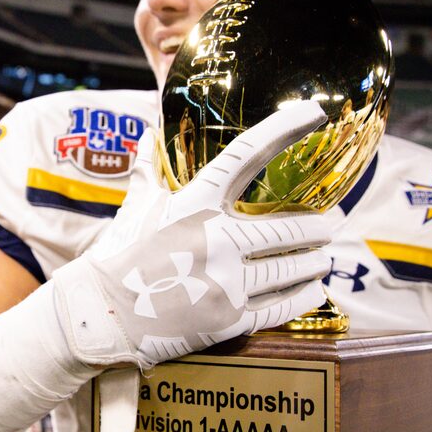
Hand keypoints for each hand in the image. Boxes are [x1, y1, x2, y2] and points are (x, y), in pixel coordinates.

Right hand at [52, 101, 332, 370]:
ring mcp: (226, 281)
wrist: (101, 317)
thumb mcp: (136, 208)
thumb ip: (150, 172)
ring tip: (322, 258)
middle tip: (330, 224)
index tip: (316, 111)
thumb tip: (150, 136)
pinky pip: (283, 305)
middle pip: (289, 224)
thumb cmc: (117, 257)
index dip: (286, 127)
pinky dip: (304, 296)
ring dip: (315, 261)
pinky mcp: (229, 320)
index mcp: (195, 203)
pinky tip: (313, 291)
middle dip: (318, 226)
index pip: (248, 153)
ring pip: (293, 266)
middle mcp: (217, 238)